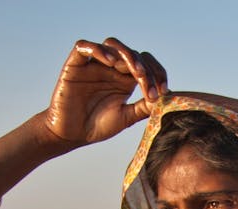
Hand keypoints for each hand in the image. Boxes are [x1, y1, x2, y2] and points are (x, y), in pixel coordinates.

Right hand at [42, 37, 168, 145]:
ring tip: (135, 72)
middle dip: (146, 68)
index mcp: (125, 79)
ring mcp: (93, 65)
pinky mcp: (75, 65)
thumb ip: (144, 107)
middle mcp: (111, 68)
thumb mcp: (126, 117)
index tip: (163, 91)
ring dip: (127, 55)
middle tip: (149, 87)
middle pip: (132, 53)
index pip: (146, 64)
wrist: (71, 135)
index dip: (157, 73)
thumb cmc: (97, 126)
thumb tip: (167, 99)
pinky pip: (84, 46)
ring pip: (112, 45)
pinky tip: (110, 63)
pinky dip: (99, 50)